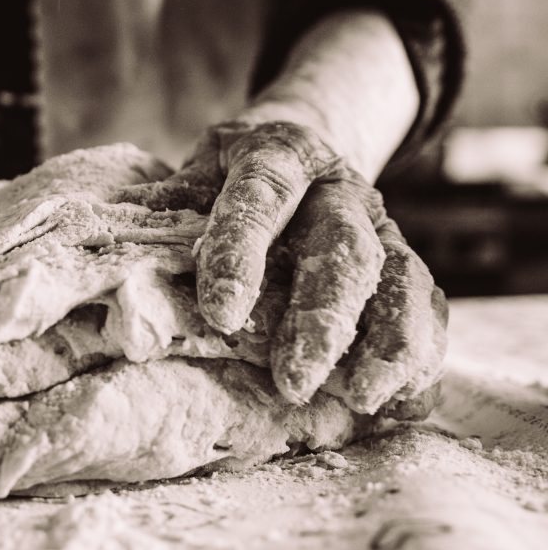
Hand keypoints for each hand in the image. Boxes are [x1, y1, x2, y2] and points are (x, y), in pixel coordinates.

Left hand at [115, 120, 446, 413]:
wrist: (296, 147)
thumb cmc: (226, 175)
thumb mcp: (194, 171)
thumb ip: (170, 209)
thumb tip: (124, 265)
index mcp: (276, 152)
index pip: (260, 197)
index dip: (241, 253)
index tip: (221, 314)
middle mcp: (336, 186)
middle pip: (342, 248)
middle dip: (320, 319)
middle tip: (294, 380)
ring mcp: (377, 222)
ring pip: (399, 277)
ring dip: (386, 343)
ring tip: (360, 399)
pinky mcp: (401, 257)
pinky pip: (425, 303)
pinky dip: (419, 354)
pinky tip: (401, 402)